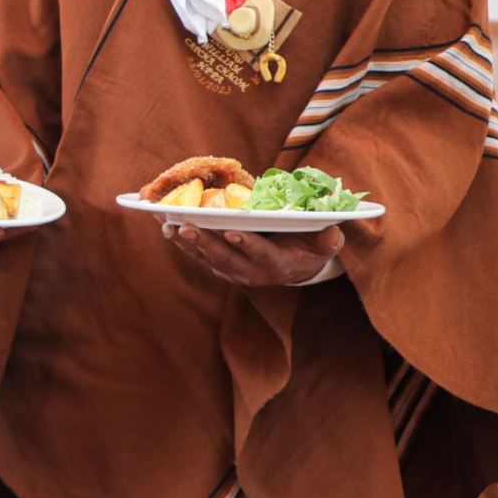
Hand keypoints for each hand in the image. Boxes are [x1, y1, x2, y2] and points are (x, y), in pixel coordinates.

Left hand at [161, 220, 343, 286]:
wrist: (294, 269)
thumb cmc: (309, 249)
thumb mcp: (324, 245)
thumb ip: (328, 241)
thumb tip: (334, 232)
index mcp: (278, 265)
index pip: (262, 256)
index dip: (248, 245)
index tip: (233, 232)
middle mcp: (252, 273)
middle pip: (226, 259)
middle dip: (206, 243)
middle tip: (187, 227)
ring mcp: (233, 272)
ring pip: (206, 258)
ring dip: (186, 242)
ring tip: (168, 224)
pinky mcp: (219, 267)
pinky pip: (196, 254)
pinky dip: (180, 240)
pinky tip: (163, 225)